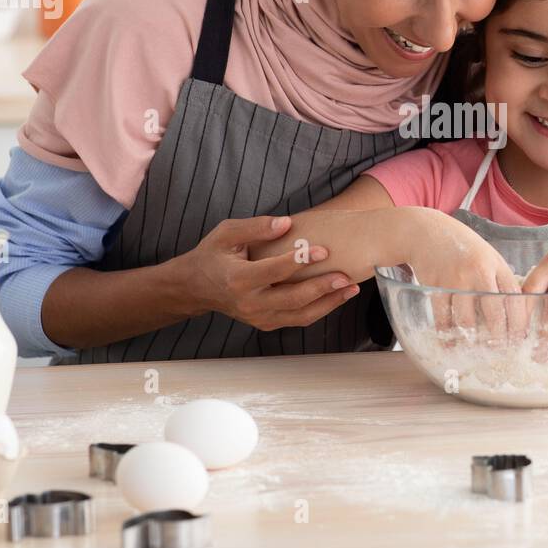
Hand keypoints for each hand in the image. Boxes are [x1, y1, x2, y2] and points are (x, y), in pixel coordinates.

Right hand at [180, 215, 359, 330]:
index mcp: (238, 280)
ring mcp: (258, 318)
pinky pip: (297, 319)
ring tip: (351, 288)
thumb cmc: (213, 255)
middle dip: (322, 288)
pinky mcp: (266, 324)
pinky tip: (337, 296)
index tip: (323, 250)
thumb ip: (256, 227)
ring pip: (300, 316)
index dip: (300, 261)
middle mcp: (249, 303)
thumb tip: (287, 223)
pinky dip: (319, 310)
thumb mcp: (226, 233)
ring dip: (328, 303)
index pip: (275, 272)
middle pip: (292, 299)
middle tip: (346, 276)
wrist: (196, 287)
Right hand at [402, 210, 521, 348]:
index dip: (519, 324)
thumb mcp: (489, 257)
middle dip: (498, 338)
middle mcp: (479, 272)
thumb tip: (516, 313)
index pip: (515, 299)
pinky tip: (451, 343)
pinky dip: (447, 334)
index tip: (519, 340)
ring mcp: (456, 280)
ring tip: (475, 350)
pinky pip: (443, 318)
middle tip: (499, 351)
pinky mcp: (435, 286)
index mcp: (497, 266)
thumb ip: (501, 281)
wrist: (428, 232)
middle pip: (494, 314)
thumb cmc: (463, 248)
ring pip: (467, 320)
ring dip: (471, 340)